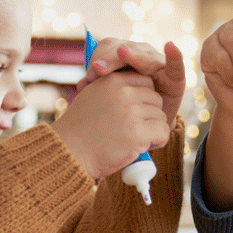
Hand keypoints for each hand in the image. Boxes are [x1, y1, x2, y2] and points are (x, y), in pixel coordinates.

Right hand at [53, 70, 169, 179]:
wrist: (69, 152)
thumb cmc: (80, 129)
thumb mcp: (93, 96)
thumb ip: (113, 90)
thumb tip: (136, 89)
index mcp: (113, 80)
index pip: (146, 82)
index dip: (144, 100)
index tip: (134, 114)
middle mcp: (124, 92)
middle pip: (156, 99)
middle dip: (149, 116)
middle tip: (133, 130)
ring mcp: (132, 112)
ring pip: (161, 117)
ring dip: (153, 130)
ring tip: (134, 140)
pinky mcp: (138, 133)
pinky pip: (163, 132)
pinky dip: (157, 142)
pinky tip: (142, 148)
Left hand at [78, 38, 186, 124]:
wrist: (147, 124)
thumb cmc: (125, 108)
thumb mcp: (110, 96)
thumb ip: (98, 87)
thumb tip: (81, 86)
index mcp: (121, 58)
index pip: (106, 48)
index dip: (97, 59)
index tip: (88, 76)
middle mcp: (139, 55)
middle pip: (122, 49)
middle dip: (109, 59)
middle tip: (98, 71)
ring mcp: (157, 62)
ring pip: (143, 54)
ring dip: (133, 55)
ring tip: (124, 53)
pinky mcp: (174, 76)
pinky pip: (175, 64)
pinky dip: (174, 55)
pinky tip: (170, 46)